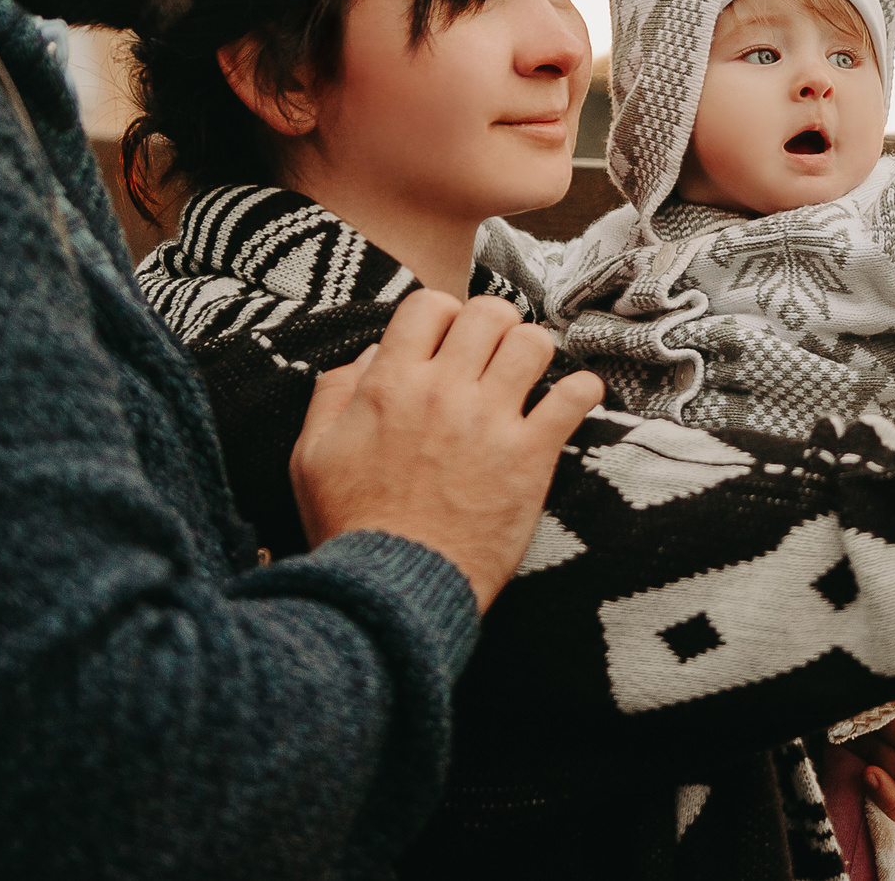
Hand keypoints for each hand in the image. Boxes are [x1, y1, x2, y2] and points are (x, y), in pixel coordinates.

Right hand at [289, 290, 604, 610]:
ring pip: (533, 344)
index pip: (429, 305)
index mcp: (391, 384)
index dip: (442, 316)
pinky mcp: (530, 457)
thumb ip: (333, 395)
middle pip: (490, 313)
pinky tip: (573, 399)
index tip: (446, 342)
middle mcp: (444, 391)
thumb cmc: (351, 527)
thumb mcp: (312, 456)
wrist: (393, 589)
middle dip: (494, 326)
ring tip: (528, 377)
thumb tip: (367, 357)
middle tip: (491, 356)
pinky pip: (573, 398)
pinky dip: (582, 391)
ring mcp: (490, 421)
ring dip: (534, 353)